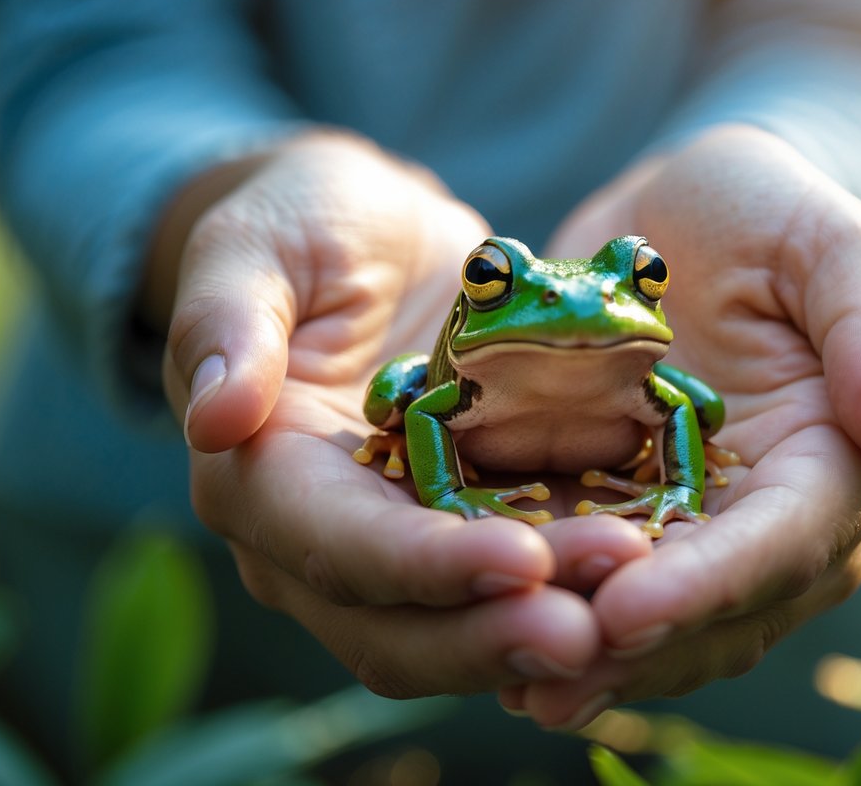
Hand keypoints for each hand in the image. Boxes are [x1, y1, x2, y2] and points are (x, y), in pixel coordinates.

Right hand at [153, 133, 650, 695]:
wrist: (370, 243)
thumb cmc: (303, 227)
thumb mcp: (255, 247)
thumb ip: (227, 322)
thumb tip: (214, 416)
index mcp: (259, 480)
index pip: (334, 546)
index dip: (422, 565)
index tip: (519, 561)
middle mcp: (320, 541)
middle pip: (399, 625)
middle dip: (494, 632)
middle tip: (593, 630)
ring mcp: (398, 545)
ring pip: (464, 624)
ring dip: (545, 625)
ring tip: (639, 605)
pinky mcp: (465, 528)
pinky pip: (517, 583)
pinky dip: (573, 590)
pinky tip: (646, 580)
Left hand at [501, 125, 860, 727]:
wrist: (684, 214)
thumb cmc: (768, 212)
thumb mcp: (829, 244)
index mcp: (830, 462)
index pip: (781, 545)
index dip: (707, 586)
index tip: (627, 611)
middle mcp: (766, 518)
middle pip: (713, 610)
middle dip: (633, 650)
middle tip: (543, 685)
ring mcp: (690, 526)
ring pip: (650, 619)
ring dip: (583, 657)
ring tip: (503, 684)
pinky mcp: (617, 512)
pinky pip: (585, 576)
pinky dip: (542, 609)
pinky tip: (480, 637)